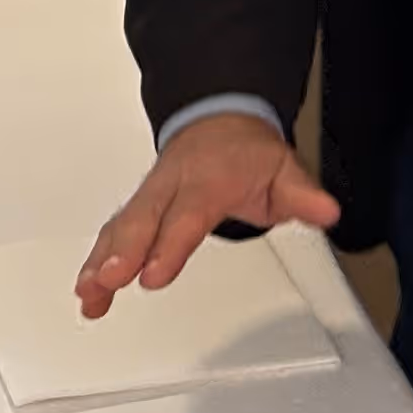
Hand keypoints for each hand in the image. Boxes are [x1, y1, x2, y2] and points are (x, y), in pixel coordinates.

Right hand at [76, 111, 338, 316]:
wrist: (218, 119)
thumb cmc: (247, 153)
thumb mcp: (284, 168)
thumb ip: (302, 195)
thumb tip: (325, 211)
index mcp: (206, 180)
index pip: (185, 216)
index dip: (167, 246)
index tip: (152, 275)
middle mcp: (170, 187)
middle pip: (140, 220)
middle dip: (120, 252)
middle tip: (107, 281)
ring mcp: (150, 196)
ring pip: (119, 228)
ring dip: (101, 261)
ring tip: (88, 294)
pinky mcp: (137, 208)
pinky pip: (112, 233)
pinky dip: (97, 261)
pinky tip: (88, 291)